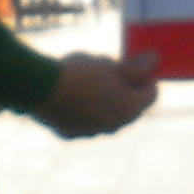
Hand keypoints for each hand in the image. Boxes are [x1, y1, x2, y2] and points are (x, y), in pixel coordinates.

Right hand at [34, 50, 158, 138]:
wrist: (39, 89)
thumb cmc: (81, 72)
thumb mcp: (109, 64)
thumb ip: (135, 66)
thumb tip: (155, 60)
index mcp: (130, 109)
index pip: (151, 93)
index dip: (144, 77)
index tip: (131, 64)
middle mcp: (115, 126)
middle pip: (128, 105)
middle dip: (123, 88)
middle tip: (107, 69)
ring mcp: (91, 132)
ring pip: (106, 114)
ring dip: (103, 99)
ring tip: (85, 77)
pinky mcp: (70, 134)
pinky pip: (83, 120)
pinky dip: (82, 109)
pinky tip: (69, 93)